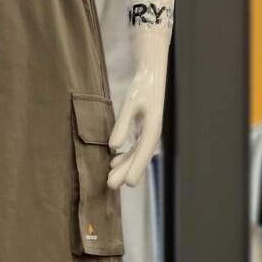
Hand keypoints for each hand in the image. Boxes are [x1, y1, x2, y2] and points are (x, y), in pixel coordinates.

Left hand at [107, 66, 164, 189]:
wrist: (150, 76)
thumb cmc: (140, 87)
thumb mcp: (129, 103)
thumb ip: (122, 125)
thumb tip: (114, 147)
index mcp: (152, 128)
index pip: (143, 152)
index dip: (136, 168)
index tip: (128, 183)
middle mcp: (152, 134)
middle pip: (138, 158)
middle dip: (125, 172)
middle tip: (110, 185)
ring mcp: (148, 134)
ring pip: (135, 156)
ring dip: (123, 167)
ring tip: (109, 179)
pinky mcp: (143, 131)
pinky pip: (134, 149)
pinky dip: (124, 157)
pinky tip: (113, 163)